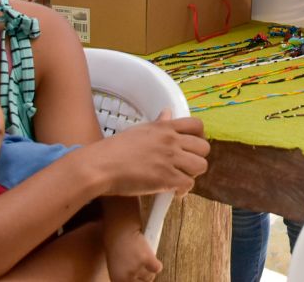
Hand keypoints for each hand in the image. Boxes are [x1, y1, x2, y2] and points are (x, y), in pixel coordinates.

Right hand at [91, 112, 209, 196]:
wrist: (100, 166)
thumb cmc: (113, 149)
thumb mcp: (139, 130)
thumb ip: (158, 124)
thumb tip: (168, 112)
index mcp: (164, 127)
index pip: (197, 125)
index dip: (199, 137)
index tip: (192, 147)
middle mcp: (171, 140)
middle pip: (204, 147)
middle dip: (197, 158)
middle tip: (185, 166)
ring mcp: (170, 159)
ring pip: (201, 166)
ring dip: (192, 174)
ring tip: (180, 178)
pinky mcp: (166, 178)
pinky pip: (188, 184)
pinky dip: (182, 191)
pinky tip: (173, 192)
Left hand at [105, 227, 161, 281]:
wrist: (119, 231)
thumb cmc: (116, 245)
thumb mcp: (116, 267)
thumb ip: (125, 277)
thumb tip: (136, 280)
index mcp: (117, 280)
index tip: (141, 280)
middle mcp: (127, 277)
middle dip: (144, 277)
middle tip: (144, 270)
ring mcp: (137, 268)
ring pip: (150, 277)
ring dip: (150, 270)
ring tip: (145, 261)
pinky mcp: (147, 259)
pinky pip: (157, 268)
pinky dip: (156, 264)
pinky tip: (152, 258)